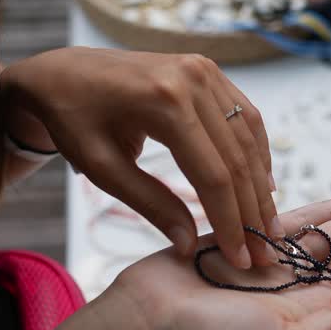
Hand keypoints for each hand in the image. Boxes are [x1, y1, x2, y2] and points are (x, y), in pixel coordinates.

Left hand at [1, 47, 280, 269]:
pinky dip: (256, 152)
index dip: (230, 221)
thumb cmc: (74, 121)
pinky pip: (244, 115)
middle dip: (252, 211)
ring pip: (248, 137)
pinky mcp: (208, 70)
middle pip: (236, 158)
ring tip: (267, 226)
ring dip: (260, 185)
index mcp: (164, 102)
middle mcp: (192, 79)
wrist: (62, 73)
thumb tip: (190, 246)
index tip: (240, 259)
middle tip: (264, 253)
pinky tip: (261, 184)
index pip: (212, 174)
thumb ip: (150, 204)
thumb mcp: (103, 168)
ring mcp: (204, 70)